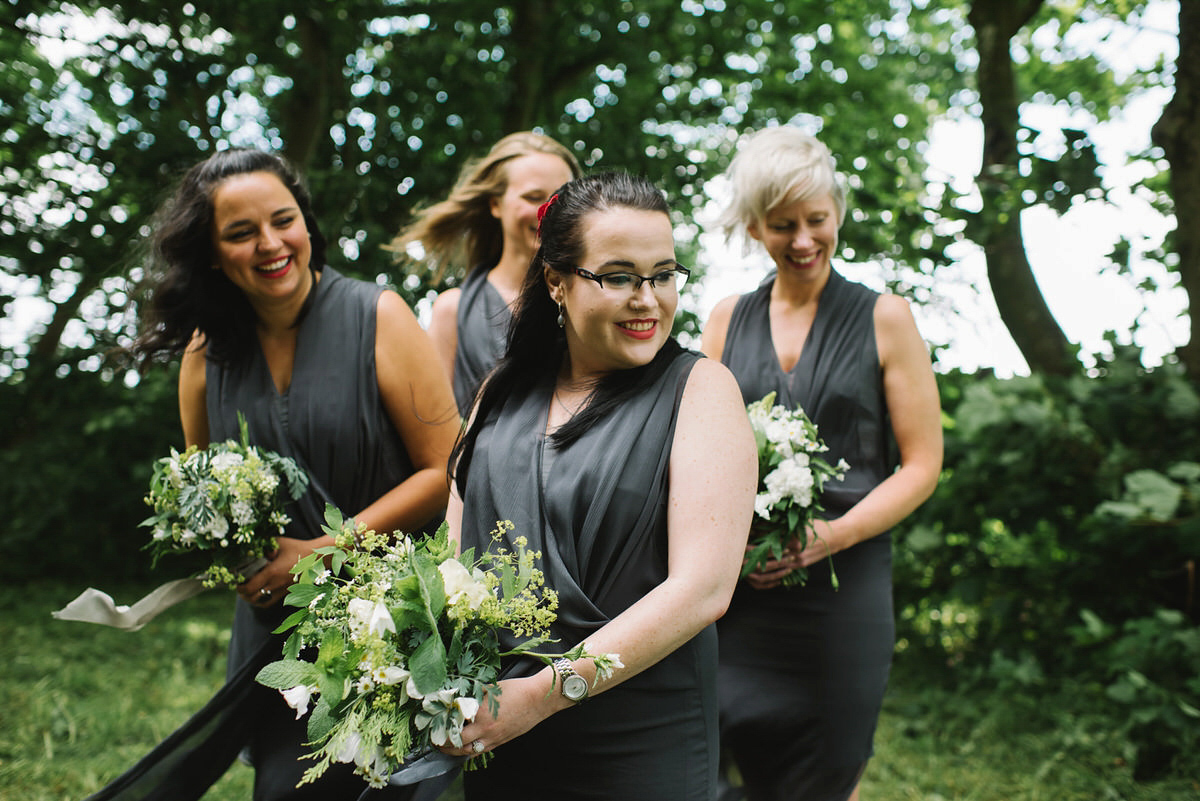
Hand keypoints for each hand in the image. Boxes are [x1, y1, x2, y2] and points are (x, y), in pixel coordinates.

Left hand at [236, 536, 313, 607]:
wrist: (315, 557)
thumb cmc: (297, 548)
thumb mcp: (279, 542)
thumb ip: (264, 545)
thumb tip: (252, 547)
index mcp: (272, 572)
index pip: (249, 587)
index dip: (239, 587)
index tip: (236, 582)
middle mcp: (276, 584)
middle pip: (252, 597)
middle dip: (243, 594)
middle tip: (239, 587)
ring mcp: (282, 590)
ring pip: (261, 602)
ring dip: (251, 599)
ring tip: (246, 593)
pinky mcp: (287, 592)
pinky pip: (271, 601)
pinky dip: (262, 601)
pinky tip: (259, 594)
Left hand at [437, 673, 563, 757]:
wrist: (539, 699)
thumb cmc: (517, 689)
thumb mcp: (491, 688)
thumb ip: (474, 694)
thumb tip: (458, 695)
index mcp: (481, 714)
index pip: (454, 726)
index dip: (441, 728)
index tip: (433, 725)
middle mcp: (486, 729)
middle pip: (458, 744)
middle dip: (444, 744)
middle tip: (435, 740)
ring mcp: (495, 738)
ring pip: (470, 751)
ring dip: (456, 751)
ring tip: (447, 746)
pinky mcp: (502, 741)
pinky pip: (482, 750)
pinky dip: (471, 750)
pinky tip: (467, 746)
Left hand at [744, 520, 844, 589]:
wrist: (837, 537)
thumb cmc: (816, 524)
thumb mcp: (799, 520)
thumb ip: (782, 521)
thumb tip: (762, 517)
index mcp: (793, 535)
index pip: (769, 539)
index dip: (754, 540)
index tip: (742, 538)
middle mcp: (795, 549)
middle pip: (768, 555)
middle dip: (753, 555)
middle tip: (738, 553)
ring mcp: (798, 559)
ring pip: (773, 566)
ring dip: (759, 566)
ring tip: (745, 564)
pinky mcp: (800, 565)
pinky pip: (782, 571)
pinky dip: (770, 573)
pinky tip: (760, 572)